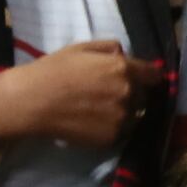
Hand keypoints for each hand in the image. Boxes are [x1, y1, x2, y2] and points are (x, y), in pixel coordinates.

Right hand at [0, 38, 154, 151]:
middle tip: (110, 94)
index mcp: (123, 69)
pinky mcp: (112, 138)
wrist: (33, 102)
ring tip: (100, 110)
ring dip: (124, 112)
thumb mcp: (82, 48)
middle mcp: (128, 94)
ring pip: (134, 115)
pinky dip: (113, 127)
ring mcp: (121, 118)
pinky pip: (121, 132)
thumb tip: (124, 55)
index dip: (148, 76)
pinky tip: (94, 122)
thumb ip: (110, 48)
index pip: (153, 75)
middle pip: (144, 96)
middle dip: (133, 93)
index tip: (142, 78)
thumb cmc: (54, 70)